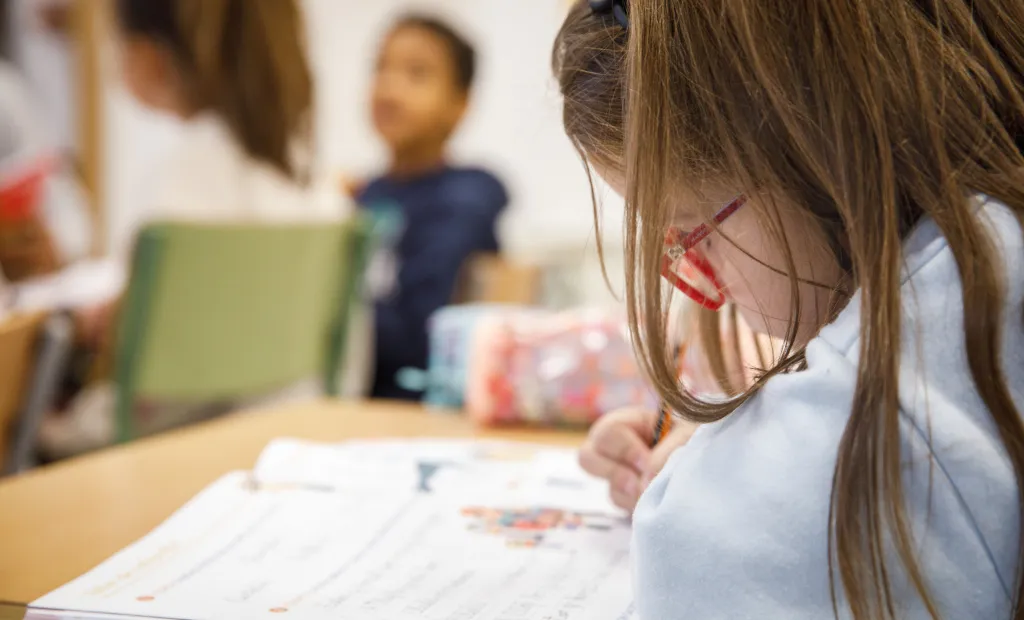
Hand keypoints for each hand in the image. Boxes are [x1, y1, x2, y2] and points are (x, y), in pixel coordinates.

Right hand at [579, 408, 698, 511]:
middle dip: (613, 472)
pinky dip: (634, 504)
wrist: (714, 468)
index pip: (609, 432)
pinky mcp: (630, 492)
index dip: (625, 449)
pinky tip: (654, 498)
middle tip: (638, 482)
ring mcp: (622, 470)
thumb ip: (668, 453)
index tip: (646, 462)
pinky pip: (619, 501)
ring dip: (625, 491)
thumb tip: (644, 482)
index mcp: (633, 422)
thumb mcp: (690, 436)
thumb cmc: (702, 440)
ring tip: (649, 492)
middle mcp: (620, 445)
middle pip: (587, 456)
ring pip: (603, 483)